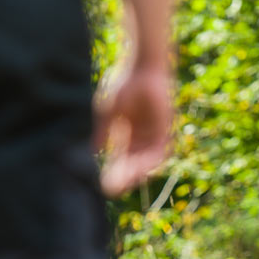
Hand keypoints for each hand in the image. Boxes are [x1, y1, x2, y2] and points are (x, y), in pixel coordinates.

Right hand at [93, 66, 172, 198]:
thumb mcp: (107, 113)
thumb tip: (93, 152)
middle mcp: (141, 137)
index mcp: (127, 133)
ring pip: (145, 162)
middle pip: (132, 164)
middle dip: (122, 178)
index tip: (103, 186)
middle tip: (111, 190)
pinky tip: (136, 169)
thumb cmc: (123, 84)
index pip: (120, 159)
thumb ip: (102, 132)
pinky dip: (148, 162)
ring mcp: (154, 134)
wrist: (142, 68)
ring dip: (134, 173)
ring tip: (122, 182)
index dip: (113, 173)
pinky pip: (158, 152)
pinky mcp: (165, 130)